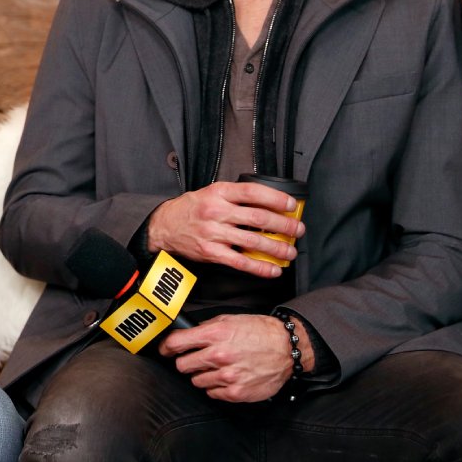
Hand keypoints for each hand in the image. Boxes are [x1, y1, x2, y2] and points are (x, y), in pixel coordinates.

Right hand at [147, 181, 303, 277]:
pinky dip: (259, 267)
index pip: (253, 192)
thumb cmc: (190, 209)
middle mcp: (216, 211)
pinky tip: (272, 269)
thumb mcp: (210, 192)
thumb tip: (267, 203)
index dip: (276, 199)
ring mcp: (213, 232)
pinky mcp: (210, 252)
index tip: (291, 205)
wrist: (163, 226)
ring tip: (290, 251)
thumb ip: (235, 196)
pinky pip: (240, 261)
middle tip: (297, 230)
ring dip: (276, 248)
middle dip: (283, 225)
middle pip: (258, 217)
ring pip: (252, 241)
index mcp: (218, 192)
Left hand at [158, 314, 313, 402]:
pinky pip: (212, 394)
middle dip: (186, 362)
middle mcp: (219, 355)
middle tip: (195, 360)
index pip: (176, 343)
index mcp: (215, 334)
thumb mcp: (230, 320)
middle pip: (182, 365)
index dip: (166, 347)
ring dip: (203, 375)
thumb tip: (188, 334)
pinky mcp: (236, 392)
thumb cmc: (261, 332)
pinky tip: (226, 378)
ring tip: (217, 368)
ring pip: (196, 381)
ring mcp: (227, 376)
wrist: (287, 348)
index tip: (165, 350)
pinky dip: (216, 387)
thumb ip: (207, 327)